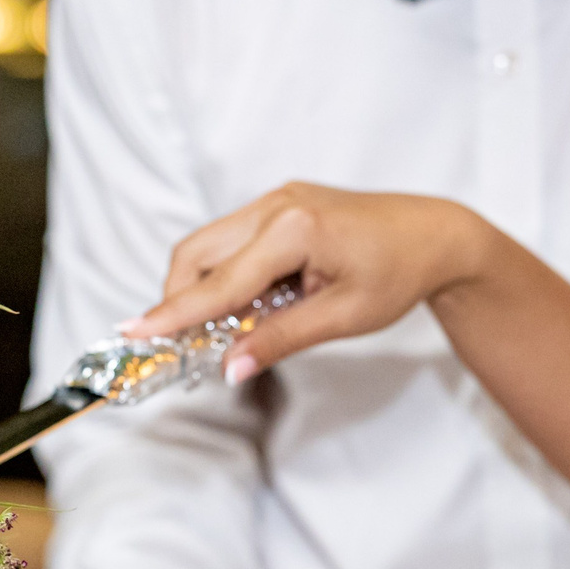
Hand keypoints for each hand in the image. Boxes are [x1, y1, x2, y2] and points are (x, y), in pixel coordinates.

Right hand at [118, 184, 488, 382]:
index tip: (134, 333)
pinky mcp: (280, 206)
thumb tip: (231, 368)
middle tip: (174, 345)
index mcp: (294, 229)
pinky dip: (226, 275)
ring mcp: (277, 200)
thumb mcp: (342, 318)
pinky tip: (246, 307)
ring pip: (210, 245)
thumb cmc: (399, 273)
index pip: (220, 282)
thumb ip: (281, 340)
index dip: (174, 313)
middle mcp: (277, 204)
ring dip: (203, 289)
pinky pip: (233, 241)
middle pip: (198, 254)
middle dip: (179, 300)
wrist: (435, 236)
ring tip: (220, 331)